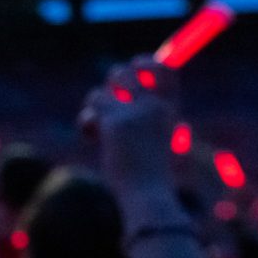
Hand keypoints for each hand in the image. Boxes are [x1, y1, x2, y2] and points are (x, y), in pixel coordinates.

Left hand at [85, 58, 177, 198]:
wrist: (147, 195)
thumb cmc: (150, 175)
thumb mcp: (154, 142)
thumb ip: (143, 118)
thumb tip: (117, 99)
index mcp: (170, 109)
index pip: (165, 68)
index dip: (146, 62)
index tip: (135, 66)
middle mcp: (155, 104)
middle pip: (128, 70)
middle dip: (113, 81)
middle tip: (108, 104)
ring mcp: (135, 111)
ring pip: (105, 89)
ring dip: (97, 106)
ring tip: (99, 128)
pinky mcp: (115, 121)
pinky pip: (93, 106)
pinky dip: (87, 121)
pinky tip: (92, 137)